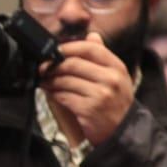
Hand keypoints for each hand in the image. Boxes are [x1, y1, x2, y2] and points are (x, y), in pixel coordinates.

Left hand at [39, 31, 134, 145]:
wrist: (122, 130)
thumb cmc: (116, 101)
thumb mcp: (117, 76)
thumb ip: (103, 56)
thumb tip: (92, 35)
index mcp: (117, 68)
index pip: (90, 48)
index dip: (68, 47)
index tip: (55, 51)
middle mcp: (111, 80)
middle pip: (73, 64)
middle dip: (53, 65)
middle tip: (44, 68)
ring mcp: (100, 95)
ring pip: (65, 80)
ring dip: (51, 81)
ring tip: (46, 81)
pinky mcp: (89, 109)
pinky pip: (64, 96)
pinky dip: (54, 94)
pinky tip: (53, 93)